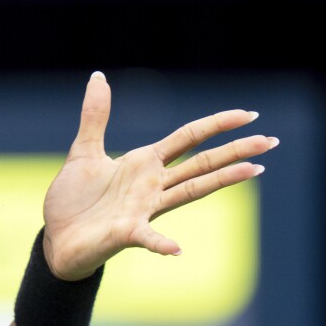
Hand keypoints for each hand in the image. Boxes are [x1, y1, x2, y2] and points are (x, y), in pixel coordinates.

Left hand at [41, 72, 274, 280]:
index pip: (189, 138)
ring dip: (221, 180)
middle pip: (202, 164)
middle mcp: (152, 186)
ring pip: (190, 191)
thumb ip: (95, 117)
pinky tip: (178, 249)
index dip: (217, 124)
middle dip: (235, 151)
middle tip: (271, 140)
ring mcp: (142, 211)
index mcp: (144, 163)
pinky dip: (161, 244)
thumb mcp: (83, 151)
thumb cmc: (74, 200)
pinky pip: (147, 238)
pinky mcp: (125, 234)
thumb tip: (99, 76)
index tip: (249, 114)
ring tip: (254, 170)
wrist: (55, 238)